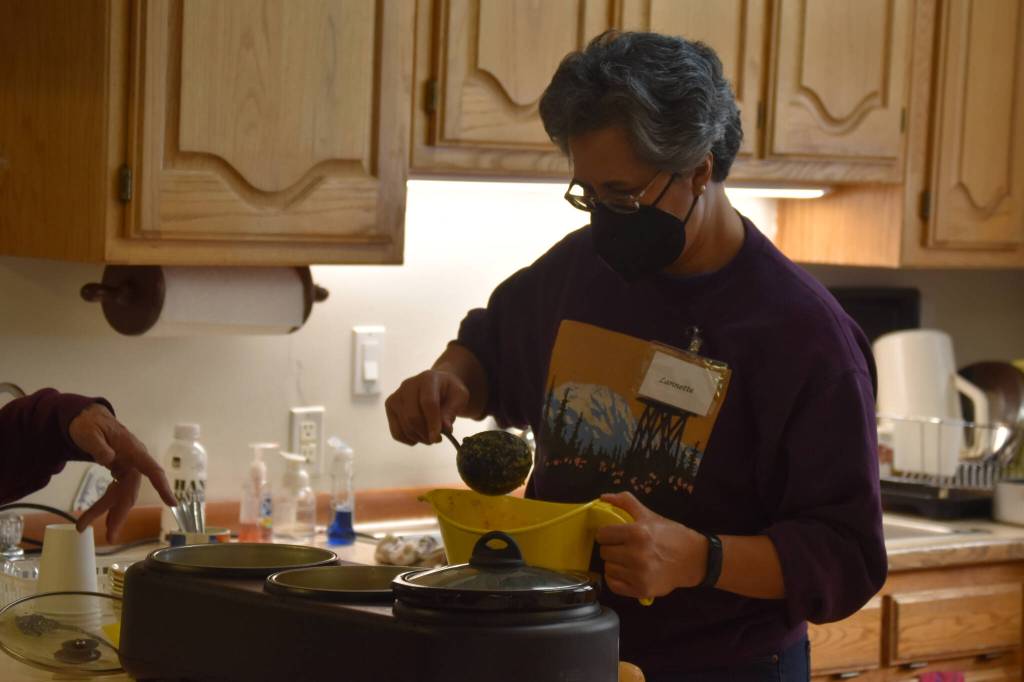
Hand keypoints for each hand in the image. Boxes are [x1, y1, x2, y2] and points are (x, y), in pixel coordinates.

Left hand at [69, 403, 176, 541]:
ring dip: (108, 513)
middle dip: (120, 514)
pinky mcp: (118, 471)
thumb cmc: (90, 423)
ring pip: (122, 495)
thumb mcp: (89, 432)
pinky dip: (105, 505)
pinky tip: (95, 516)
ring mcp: (126, 467)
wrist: (87, 418)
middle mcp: (133, 461)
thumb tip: (109, 459)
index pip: (152, 469)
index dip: (163, 486)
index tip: (173, 503)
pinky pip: (114, 491)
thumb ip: (99, 446)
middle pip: (131, 491)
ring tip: (85, 528)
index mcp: (132, 450)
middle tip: (110, 535)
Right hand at [385, 370, 469, 444]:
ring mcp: (396, 395)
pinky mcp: (390, 406)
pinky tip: (419, 436)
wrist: (436, 385)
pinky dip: (408, 440)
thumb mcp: (460, 397)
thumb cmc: (449, 391)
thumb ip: (452, 411)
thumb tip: (444, 428)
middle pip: (413, 416)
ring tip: (431, 437)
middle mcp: (408, 385)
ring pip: (404, 426)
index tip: (437, 438)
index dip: (433, 423)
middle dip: (426, 433)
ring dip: (419, 438)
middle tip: (438, 439)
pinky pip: (396, 432)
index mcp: (428, 378)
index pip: (428, 403)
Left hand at [596, 491, 707, 598]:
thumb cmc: (670, 535)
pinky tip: (625, 572)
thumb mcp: (649, 515)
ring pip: (608, 569)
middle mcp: (636, 555)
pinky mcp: (642, 590)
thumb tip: (603, 497)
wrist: (694, 559)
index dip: (606, 534)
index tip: (612, 535)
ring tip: (626, 560)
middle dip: (611, 548)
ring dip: (614, 564)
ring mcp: (639, 575)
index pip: (603, 535)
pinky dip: (616, 579)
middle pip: (604, 552)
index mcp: (637, 533)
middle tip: (622, 547)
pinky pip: (614, 586)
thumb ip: (626, 502)